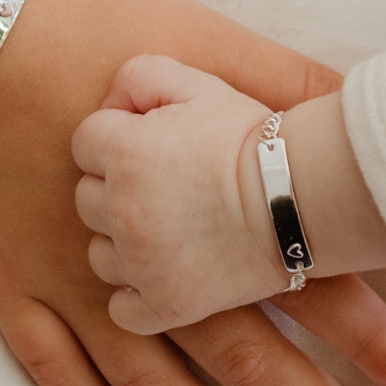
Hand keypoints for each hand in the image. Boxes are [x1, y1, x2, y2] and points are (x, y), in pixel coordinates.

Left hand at [74, 55, 288, 333]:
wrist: (300, 196)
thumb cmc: (248, 136)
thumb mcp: (196, 83)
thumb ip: (140, 76)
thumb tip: (114, 103)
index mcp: (124, 152)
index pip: (85, 142)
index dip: (117, 136)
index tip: (151, 141)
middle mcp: (122, 210)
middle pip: (87, 197)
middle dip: (117, 186)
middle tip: (166, 182)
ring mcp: (142, 264)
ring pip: (99, 252)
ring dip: (123, 240)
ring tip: (168, 226)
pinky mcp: (166, 303)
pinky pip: (121, 309)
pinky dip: (136, 293)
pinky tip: (162, 270)